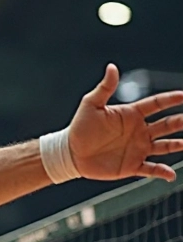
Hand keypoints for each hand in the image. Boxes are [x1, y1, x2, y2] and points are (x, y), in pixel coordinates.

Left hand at [68, 64, 182, 181]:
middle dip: (181, 121)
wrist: (70, 153)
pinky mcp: (132, 165)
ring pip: (165, 145)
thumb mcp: (90, 105)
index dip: (171, 99)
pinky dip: (163, 172)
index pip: (157, 104)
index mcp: (131, 115)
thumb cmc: (79, 127)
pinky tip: (170, 174)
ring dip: (179, 144)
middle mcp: (139, 131)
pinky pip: (152, 169)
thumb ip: (104, 88)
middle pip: (167, 124)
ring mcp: (137, 148)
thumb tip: (112, 67)